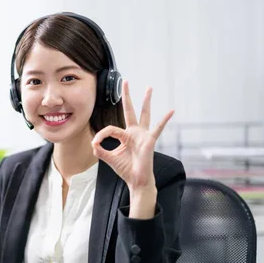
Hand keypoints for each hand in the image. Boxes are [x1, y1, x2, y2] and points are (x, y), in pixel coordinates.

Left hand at [92, 81, 173, 216]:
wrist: (136, 180)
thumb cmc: (126, 169)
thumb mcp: (109, 158)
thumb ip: (100, 150)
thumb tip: (92, 144)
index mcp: (126, 135)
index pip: (111, 128)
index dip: (101, 135)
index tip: (95, 143)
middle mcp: (135, 132)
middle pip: (130, 110)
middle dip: (127, 96)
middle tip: (126, 82)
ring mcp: (143, 135)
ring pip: (144, 114)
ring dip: (146, 101)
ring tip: (149, 88)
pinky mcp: (149, 141)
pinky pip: (157, 129)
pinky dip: (164, 120)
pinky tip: (171, 111)